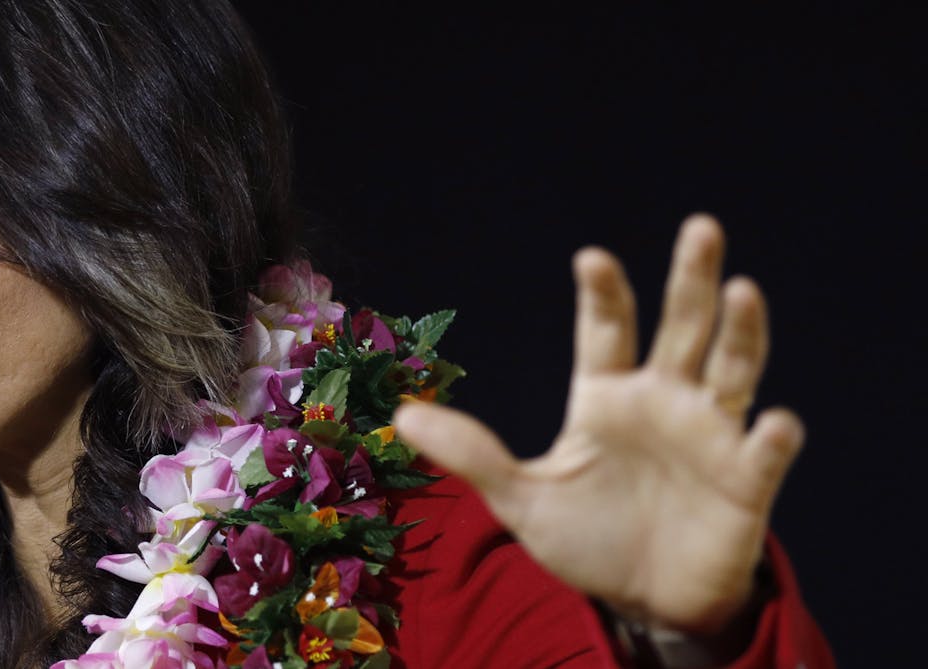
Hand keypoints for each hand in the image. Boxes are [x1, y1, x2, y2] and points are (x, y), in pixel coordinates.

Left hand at [393, 215, 803, 634]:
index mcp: (606, 398)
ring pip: (733, 367)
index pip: (605, 331)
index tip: (591, 260)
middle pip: (681, 326)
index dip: (602, 295)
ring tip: (742, 291)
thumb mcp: (521, 501)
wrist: (646, 602)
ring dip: (741, 331)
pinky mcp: (747, 480)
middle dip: (691, 278)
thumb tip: (402, 415)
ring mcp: (710, 435)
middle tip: (700, 227)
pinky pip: (766, 450)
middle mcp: (663, 401)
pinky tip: (774, 423)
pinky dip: (773, 435)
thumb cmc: (588, 541)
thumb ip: (472, 455)